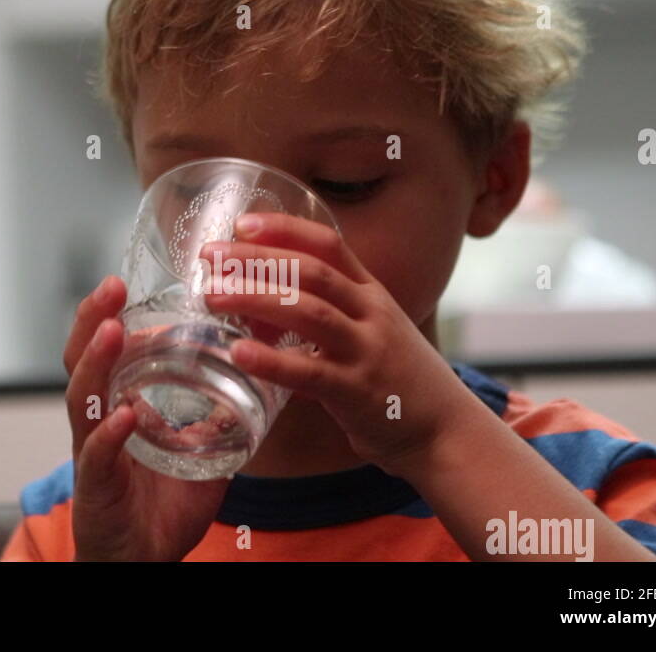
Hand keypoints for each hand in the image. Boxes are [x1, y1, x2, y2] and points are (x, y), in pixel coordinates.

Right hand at [65, 276, 230, 561]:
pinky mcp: (96, 490)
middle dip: (91, 323)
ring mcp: (92, 457)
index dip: (108, 318)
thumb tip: (254, 391)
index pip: (104, 357)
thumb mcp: (196, 457)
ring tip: (110, 331)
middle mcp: (97, 427)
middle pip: (81, 365)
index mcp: (117, 413)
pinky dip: (108, 435)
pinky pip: (97, 458)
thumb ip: (216, 423)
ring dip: (96, 364)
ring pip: (83, 401)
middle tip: (110, 287)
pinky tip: (122, 416)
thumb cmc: (159, 511)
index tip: (123, 284)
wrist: (141, 564)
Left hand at [198, 213, 474, 476]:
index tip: (242, 223)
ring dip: (256, 299)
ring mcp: (367, 351)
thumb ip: (321, 316)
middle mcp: (372, 313)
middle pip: (311, 271)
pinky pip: (310, 372)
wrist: (445, 430)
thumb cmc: (396, 380)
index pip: (329, 244)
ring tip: (212, 295)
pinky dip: (272, 361)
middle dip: (257, 259)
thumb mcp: (369, 333)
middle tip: (210, 257)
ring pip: (309, 311)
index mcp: (371, 293)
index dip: (284, 229)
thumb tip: (255, 307)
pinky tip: (238, 353)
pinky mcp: (359, 392)